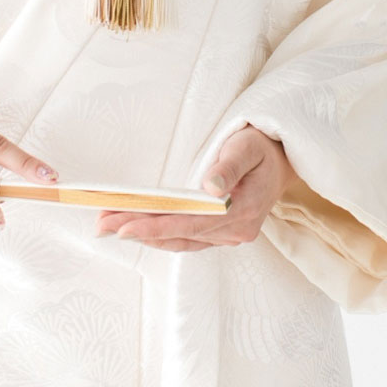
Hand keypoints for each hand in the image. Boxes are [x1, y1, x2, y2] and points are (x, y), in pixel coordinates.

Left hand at [94, 125, 293, 252]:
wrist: (284, 159)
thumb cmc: (262, 147)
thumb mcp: (247, 145)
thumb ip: (228, 165)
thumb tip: (209, 186)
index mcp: (243, 211)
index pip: (190, 223)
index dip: (155, 226)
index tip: (123, 225)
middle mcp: (236, 231)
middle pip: (180, 234)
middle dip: (139, 229)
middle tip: (101, 224)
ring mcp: (231, 235)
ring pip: (181, 241)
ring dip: (146, 235)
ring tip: (110, 227)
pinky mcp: (224, 233)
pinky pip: (188, 239)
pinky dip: (162, 236)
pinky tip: (140, 231)